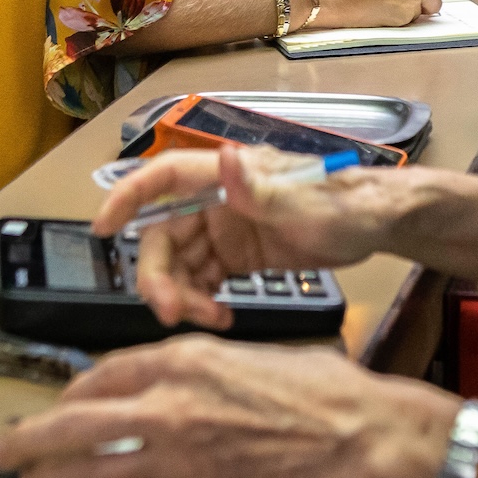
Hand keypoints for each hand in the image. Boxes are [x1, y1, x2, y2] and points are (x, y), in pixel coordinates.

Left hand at [0, 335, 451, 477]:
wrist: (359, 437)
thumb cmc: (322, 396)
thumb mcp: (249, 355)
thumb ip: (200, 370)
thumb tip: (167, 388)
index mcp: (187, 356)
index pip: (103, 372)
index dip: (72, 393)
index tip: (61, 405)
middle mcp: (170, 399)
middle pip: (74, 421)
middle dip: (30, 438)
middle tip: (5, 450)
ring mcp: (176, 451)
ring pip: (88, 469)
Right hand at [95, 145, 404, 330]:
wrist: (376, 224)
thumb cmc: (344, 202)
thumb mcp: (303, 200)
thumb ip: (259, 187)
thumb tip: (223, 158)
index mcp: (225, 177)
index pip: (162, 178)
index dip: (127, 197)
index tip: (101, 228)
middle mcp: (216, 201)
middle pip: (164, 235)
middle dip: (159, 275)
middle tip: (173, 313)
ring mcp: (225, 230)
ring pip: (180, 263)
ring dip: (182, 295)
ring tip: (209, 320)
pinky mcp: (238, 256)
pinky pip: (203, 280)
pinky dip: (203, 302)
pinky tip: (221, 318)